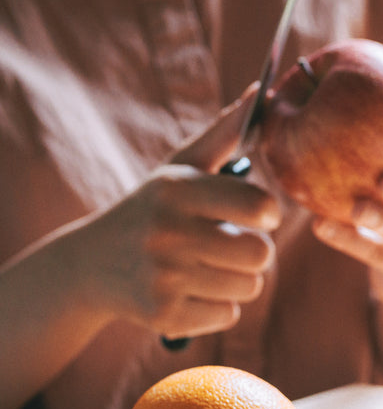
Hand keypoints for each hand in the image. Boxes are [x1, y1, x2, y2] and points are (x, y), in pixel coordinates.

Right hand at [78, 89, 281, 338]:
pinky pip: (228, 316)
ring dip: (239, 280)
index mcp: (177, 190)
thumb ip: (225, 132)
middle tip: (231, 245)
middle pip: (261, 254)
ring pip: (249, 287)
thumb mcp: (181, 167)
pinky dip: (218, 307)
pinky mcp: (162, 315)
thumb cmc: (154, 208)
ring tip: (210, 266)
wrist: (90, 264)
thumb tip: (259, 92)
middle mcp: (167, 232)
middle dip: (255, 252)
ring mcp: (163, 276)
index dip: (267, 212)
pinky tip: (191, 291)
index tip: (258, 214)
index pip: (258, 205)